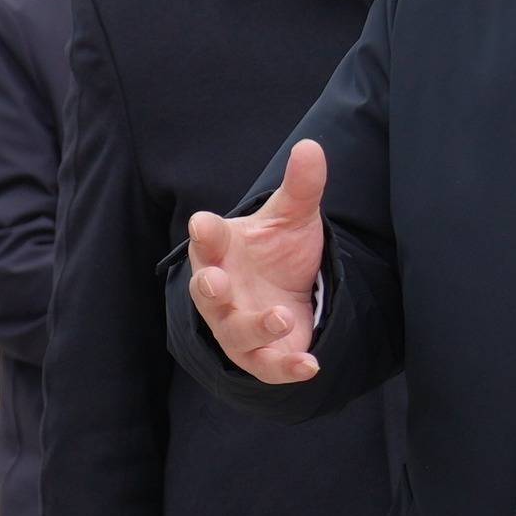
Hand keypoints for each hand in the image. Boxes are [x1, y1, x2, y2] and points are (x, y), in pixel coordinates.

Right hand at [187, 140, 328, 382]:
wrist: (290, 293)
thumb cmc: (277, 253)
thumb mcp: (292, 217)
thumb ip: (300, 187)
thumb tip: (312, 146)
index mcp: (220, 251)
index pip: (206, 240)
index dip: (205, 233)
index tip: (203, 223)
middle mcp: (221, 290)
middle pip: (205, 293)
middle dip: (208, 288)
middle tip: (214, 281)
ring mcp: (237, 325)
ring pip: (234, 333)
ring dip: (253, 327)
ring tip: (279, 317)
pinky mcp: (261, 355)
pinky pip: (267, 366)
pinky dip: (285, 368)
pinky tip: (310, 366)